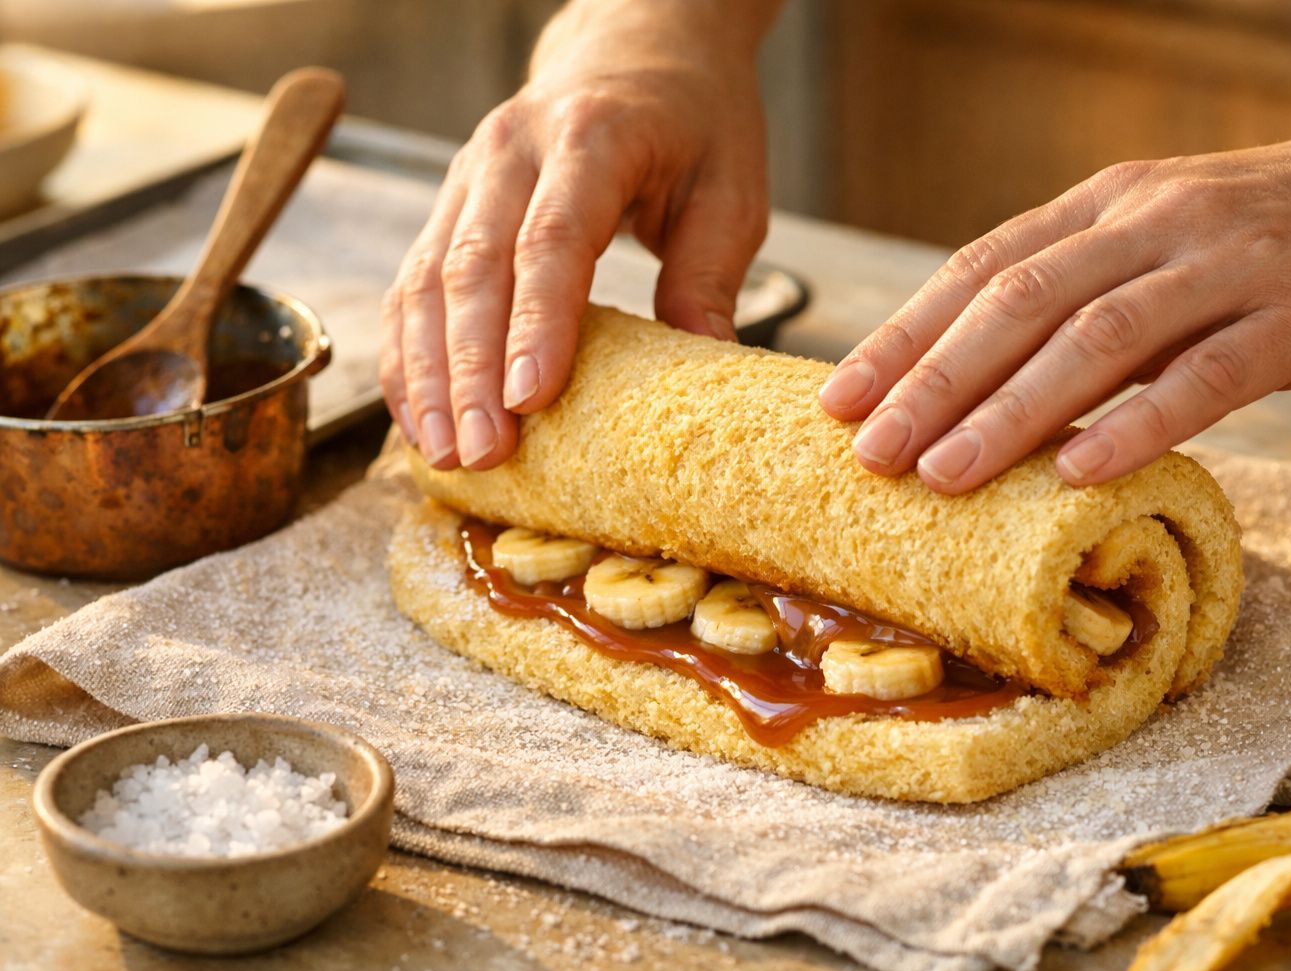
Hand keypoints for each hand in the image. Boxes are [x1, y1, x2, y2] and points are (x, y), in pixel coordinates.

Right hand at [379, 1, 773, 469]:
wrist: (637, 46)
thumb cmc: (694, 122)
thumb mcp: (730, 191)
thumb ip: (710, 277)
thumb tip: (704, 369)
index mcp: (592, 137)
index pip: (552, 238)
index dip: (536, 323)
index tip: (529, 399)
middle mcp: (513, 150)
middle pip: (474, 266)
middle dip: (469, 369)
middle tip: (481, 450)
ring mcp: (470, 174)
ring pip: (428, 279)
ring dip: (429, 373)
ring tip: (443, 452)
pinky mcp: (451, 204)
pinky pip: (413, 284)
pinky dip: (409, 354)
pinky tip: (418, 417)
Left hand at [818, 94, 1290, 491]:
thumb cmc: (1279, 226)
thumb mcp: (1163, 232)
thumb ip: (1085, 288)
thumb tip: (989, 378)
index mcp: (1108, 203)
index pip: (981, 268)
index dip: (904, 336)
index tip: (838, 399)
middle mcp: (1152, 222)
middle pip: (1018, 302)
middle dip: (932, 381)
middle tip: (867, 453)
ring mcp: (1227, 264)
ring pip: (1098, 338)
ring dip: (1011, 410)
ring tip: (943, 474)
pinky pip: (1208, 372)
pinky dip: (1138, 421)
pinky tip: (1080, 471)